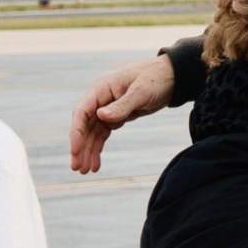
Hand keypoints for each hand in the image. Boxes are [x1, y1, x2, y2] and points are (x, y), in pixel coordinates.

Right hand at [68, 54, 175, 173]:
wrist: (172, 76)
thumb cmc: (156, 79)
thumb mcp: (141, 92)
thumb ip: (122, 105)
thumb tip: (100, 116)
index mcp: (101, 88)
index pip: (82, 113)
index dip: (76, 133)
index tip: (75, 151)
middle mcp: (100, 98)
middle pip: (84, 125)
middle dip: (80, 147)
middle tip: (77, 168)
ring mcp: (108, 108)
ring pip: (93, 133)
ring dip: (88, 151)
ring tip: (85, 171)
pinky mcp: (118, 116)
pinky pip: (103, 134)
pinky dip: (99, 148)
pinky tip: (96, 163)